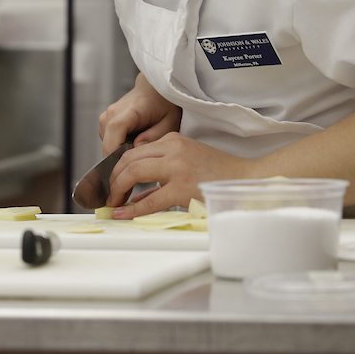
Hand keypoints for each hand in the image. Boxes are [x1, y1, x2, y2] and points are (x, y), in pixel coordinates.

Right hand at [98, 73, 181, 156]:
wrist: (153, 89)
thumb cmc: (163, 104)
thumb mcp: (169, 122)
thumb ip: (155, 136)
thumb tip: (137, 147)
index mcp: (131, 110)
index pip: (115, 130)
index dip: (117, 150)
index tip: (126, 166)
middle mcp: (113, 111)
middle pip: (108, 142)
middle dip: (120, 157)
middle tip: (139, 162)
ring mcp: (107, 116)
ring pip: (106, 144)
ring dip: (119, 151)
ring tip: (137, 147)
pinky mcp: (105, 121)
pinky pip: (107, 140)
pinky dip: (117, 145)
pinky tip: (131, 142)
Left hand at [106, 132, 252, 217]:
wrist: (246, 179)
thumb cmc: (219, 173)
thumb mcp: (188, 160)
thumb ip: (163, 171)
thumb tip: (135, 194)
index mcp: (173, 140)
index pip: (134, 151)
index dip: (117, 168)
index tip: (112, 182)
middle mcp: (173, 149)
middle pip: (129, 159)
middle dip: (113, 179)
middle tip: (109, 195)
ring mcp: (177, 167)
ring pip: (134, 172)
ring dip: (118, 189)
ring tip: (113, 204)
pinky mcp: (183, 188)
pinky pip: (150, 200)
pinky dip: (132, 209)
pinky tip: (123, 214)